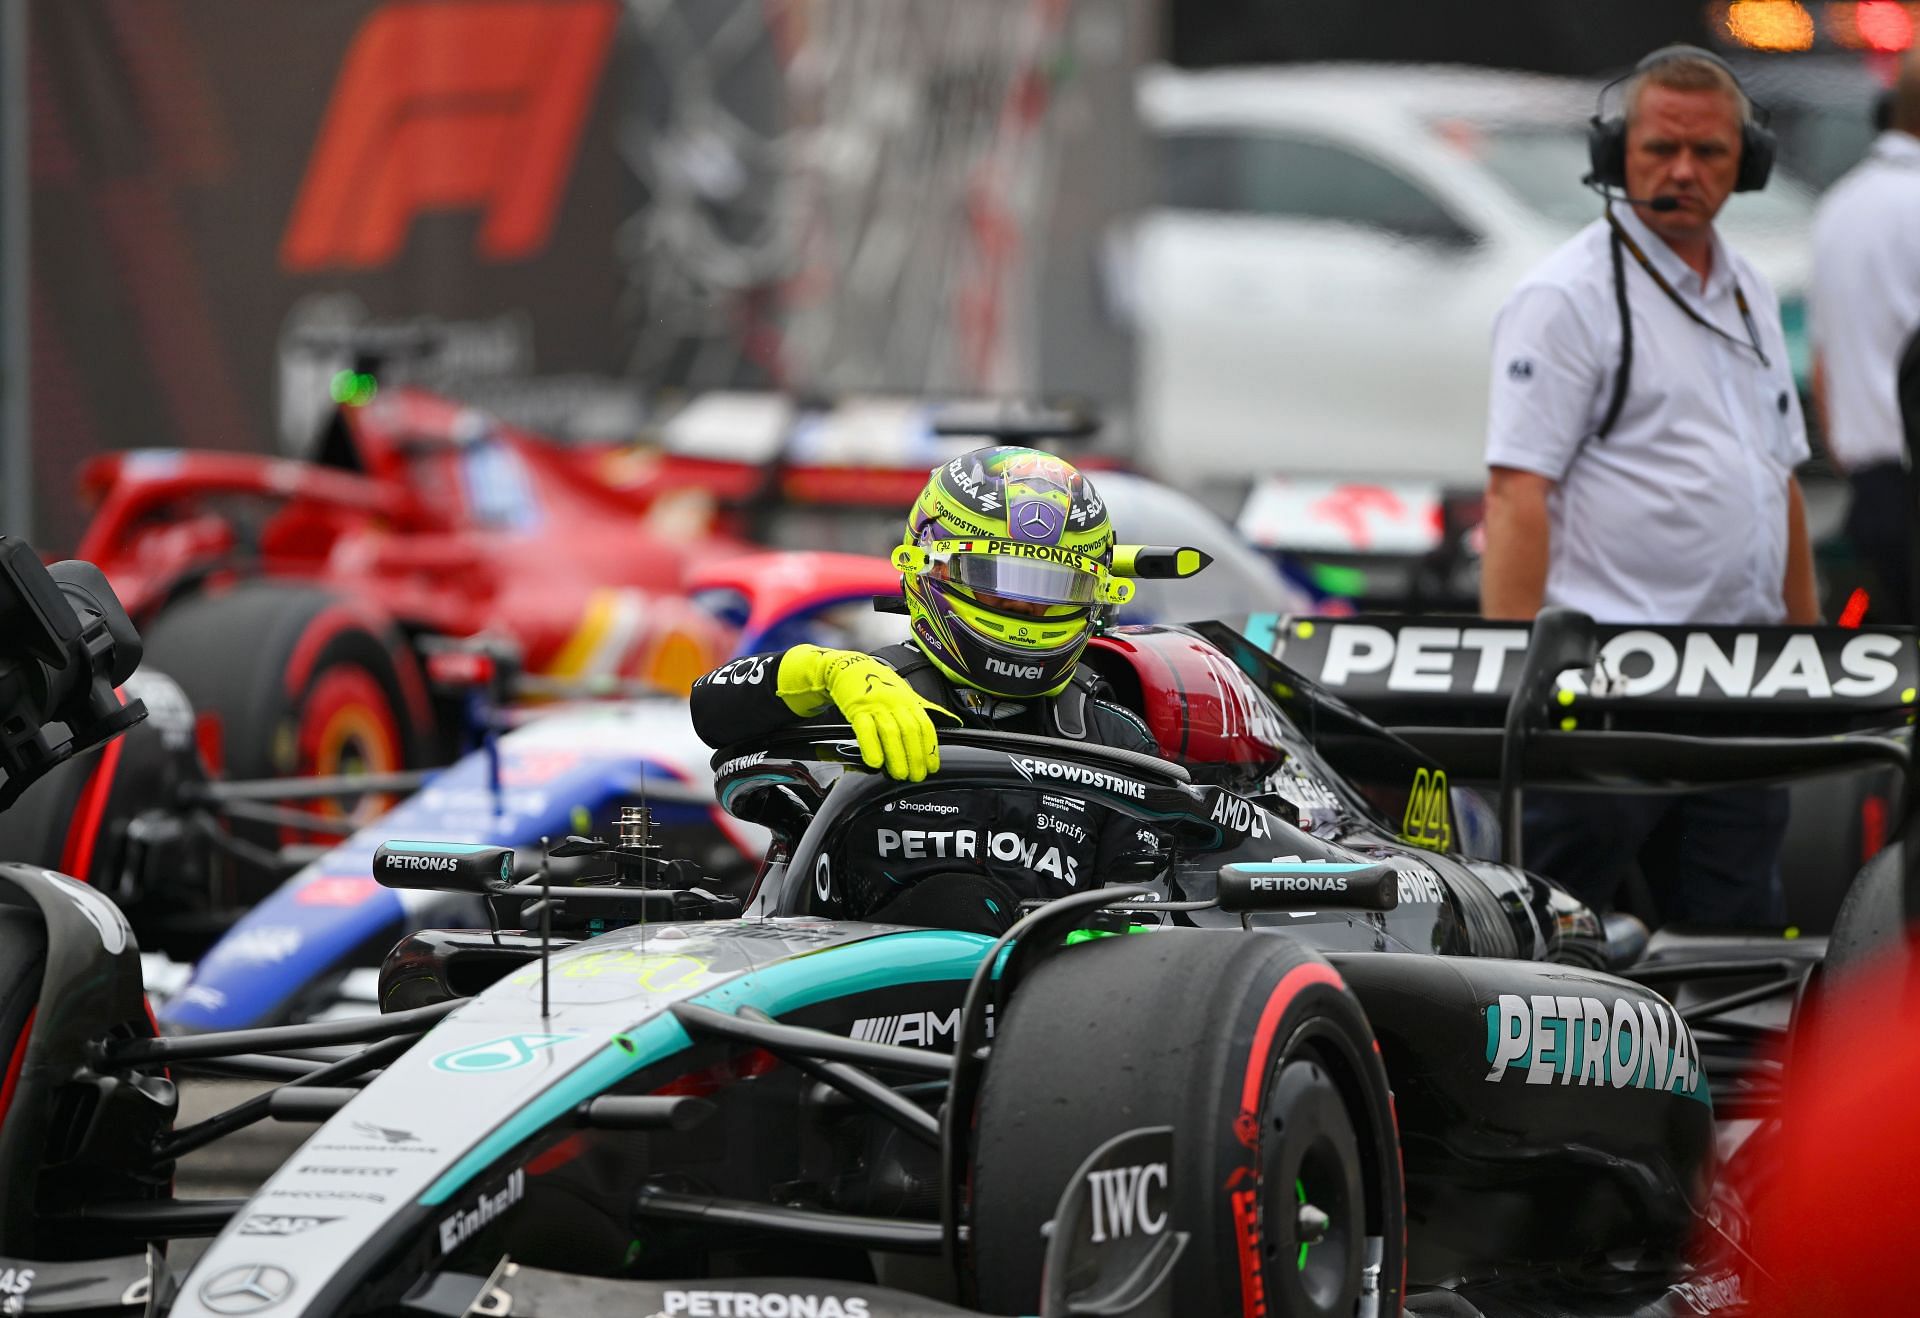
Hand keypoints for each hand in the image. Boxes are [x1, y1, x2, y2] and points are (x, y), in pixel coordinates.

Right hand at [777, 646, 956, 780]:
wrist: (851, 667)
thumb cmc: (879, 684)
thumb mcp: (906, 694)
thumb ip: (925, 710)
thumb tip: (953, 722)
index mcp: (909, 701)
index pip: (924, 726)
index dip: (930, 748)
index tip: (932, 767)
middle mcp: (895, 702)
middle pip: (909, 731)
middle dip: (915, 756)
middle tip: (917, 776)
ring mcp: (876, 705)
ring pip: (890, 732)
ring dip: (897, 756)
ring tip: (900, 774)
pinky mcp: (856, 709)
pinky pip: (864, 729)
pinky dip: (870, 747)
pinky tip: (875, 762)